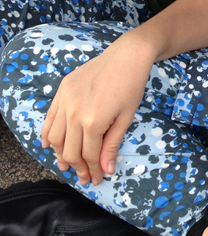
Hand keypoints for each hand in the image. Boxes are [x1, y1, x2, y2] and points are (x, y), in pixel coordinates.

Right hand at [40, 36, 154, 185]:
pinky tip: (49, 146)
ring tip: (67, 166)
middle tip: (84, 178)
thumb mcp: (126, 118)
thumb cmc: (131, 86)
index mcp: (93, 122)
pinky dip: (48, 135)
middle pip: (70, 151)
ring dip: (60, 155)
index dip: (93, 170)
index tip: (97, 179)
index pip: (88, 155)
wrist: (126, 56)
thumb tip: (105, 170)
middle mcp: (74, 113)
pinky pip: (49, 119)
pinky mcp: (62, 91)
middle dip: (78, 168)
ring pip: (56, 138)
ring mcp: (65, 101)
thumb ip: (112, 145)